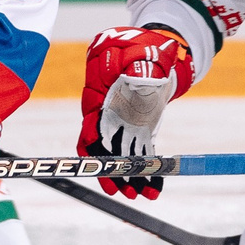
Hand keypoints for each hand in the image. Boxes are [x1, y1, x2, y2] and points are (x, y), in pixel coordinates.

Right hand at [78, 26, 192, 199]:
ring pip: (120, 157)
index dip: (92, 147)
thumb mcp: (137, 53)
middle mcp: (106, 116)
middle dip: (110, 171)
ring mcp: (121, 125)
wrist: (150, 51)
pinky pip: (139, 154)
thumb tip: (135, 78)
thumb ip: (135, 66)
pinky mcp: (138, 130)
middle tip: (122, 191)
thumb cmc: (139, 48)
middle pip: (101, 149)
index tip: (101, 162)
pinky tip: (155, 187)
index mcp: (99, 98)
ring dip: (129, 177)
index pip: (89, 126)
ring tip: (142, 196)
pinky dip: (146, 171)